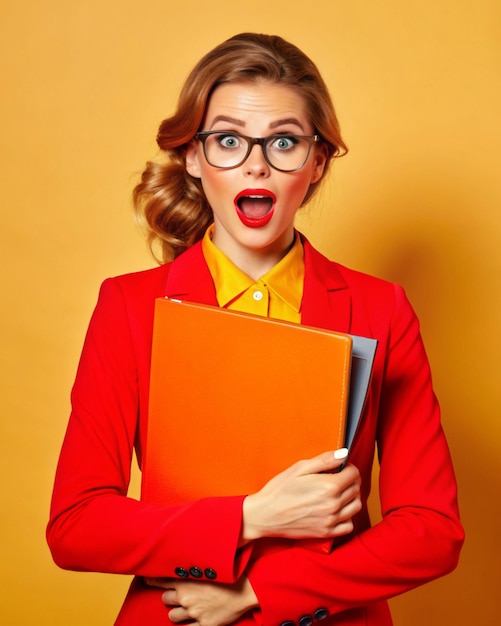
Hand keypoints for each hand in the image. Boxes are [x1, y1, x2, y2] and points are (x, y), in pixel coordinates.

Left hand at [144, 575, 257, 625]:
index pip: (160, 579)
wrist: (246, 589)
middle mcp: (186, 596)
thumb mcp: (208, 564)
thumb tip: (182, 554)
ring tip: (186, 608)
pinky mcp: (203, 624)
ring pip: (173, 615)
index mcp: (186, 579)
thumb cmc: (229, 573)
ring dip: (178, 612)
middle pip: (165, 599)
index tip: (145, 578)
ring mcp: (193, 612)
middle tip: (179, 594)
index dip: (151, 579)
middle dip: (170, 597)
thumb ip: (192, 564)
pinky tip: (191, 621)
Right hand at [241, 449, 360, 542]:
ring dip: (352, 497)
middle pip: (356, 489)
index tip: (340, 467)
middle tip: (338, 477)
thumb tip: (344, 453)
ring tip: (338, 492)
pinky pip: (349, 525)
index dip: (349, 467)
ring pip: (356, 506)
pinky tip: (337, 509)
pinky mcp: (326, 533)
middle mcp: (333, 505)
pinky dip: (347, 516)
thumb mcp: (299, 468)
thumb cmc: (279, 489)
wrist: (265, 515)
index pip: (354, 474)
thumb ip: (324, 460)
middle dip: (350, 480)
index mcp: (328, 486)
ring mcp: (331, 521)